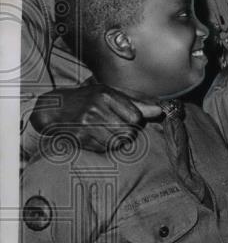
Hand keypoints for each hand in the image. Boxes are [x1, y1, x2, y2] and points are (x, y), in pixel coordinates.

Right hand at [29, 84, 144, 152]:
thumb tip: (160, 110)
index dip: (135, 122)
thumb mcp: (110, 95)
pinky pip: (103, 148)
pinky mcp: (79, 136)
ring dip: (115, 140)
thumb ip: (136, 104)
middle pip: (128, 132)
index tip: (127, 119)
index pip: (136, 117)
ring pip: (117, 142)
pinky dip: (103, 145)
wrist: (53, 109)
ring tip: (105, 132)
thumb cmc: (87, 100)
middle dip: (126, 133)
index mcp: (106, 94)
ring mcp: (86, 123)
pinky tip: (95, 136)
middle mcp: (96, 107)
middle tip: (115, 127)